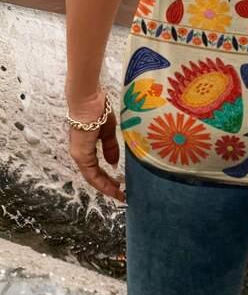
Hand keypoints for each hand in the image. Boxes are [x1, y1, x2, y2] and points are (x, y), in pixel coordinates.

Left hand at [66, 88, 124, 202]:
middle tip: (121, 194)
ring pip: (92, 177)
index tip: (120, 184)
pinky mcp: (81, 154)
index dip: (108, 177)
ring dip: (105, 186)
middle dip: (108, 186)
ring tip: (118, 194)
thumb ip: (110, 147)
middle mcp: (81, 153)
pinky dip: (102, 182)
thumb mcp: (108, 131)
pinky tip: (112, 187)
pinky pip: (91, 173)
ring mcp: (79, 154)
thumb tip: (113, 164)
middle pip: (94, 175)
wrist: (89, 100)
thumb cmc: (99, 110)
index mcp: (87, 146)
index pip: (97, 167)